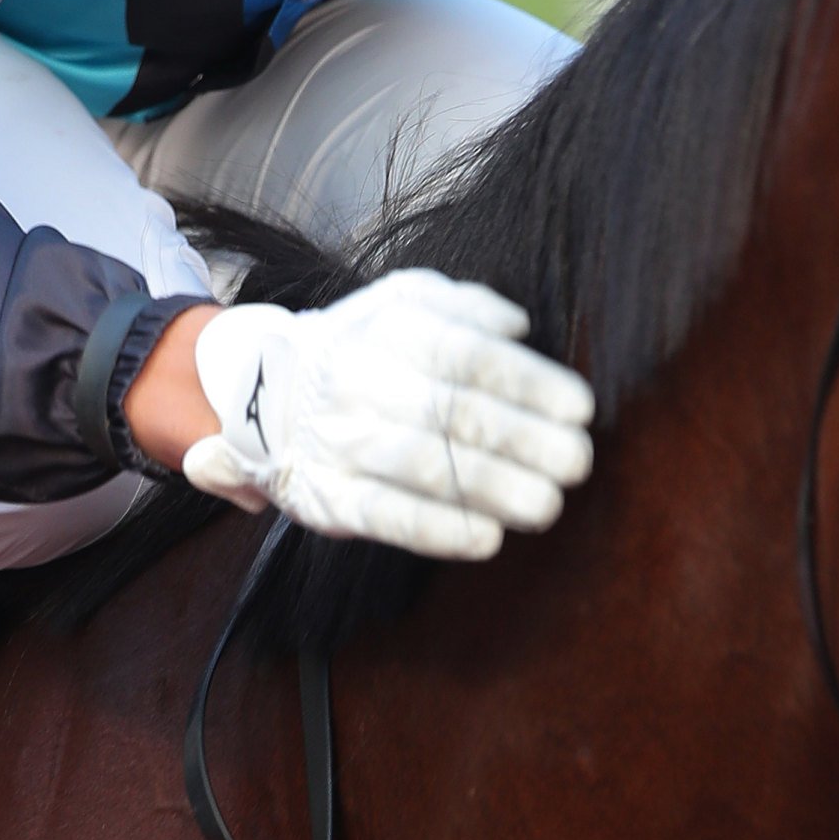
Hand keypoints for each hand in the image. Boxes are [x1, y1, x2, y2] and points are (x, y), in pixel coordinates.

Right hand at [179, 273, 594, 559]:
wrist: (259, 392)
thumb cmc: (359, 348)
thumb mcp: (402, 301)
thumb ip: (464, 305)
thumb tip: (519, 325)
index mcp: (388, 328)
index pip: (469, 355)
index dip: (530, 384)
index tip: (579, 410)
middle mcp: (361, 380)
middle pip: (454, 412)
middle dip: (526, 441)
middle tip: (577, 463)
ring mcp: (341, 440)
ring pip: (423, 466)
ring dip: (493, 489)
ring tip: (546, 505)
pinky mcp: (326, 496)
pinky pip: (385, 515)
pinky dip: (439, 529)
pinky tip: (487, 539)